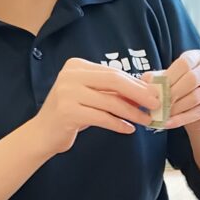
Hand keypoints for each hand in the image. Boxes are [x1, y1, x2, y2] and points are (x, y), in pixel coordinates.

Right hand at [31, 58, 158, 156]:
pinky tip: (129, 129)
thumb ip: (113, 92)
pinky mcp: (67, 112)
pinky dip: (118, 124)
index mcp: (77, 65)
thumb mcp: (92, 97)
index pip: (114, 73)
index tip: (154, 94)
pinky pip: (102, 118)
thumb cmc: (71, 113)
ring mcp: (67, 92)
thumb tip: (147, 92)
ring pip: (110, 102)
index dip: (137, 84)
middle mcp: (70, 75)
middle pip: (114, 81)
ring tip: (146, 121)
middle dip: (139, 94)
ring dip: (132, 113)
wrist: (42, 134)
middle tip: (156, 105)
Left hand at [154, 50, 199, 131]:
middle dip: (173, 93)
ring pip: (196, 97)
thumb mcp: (168, 80)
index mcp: (197, 57)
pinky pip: (198, 112)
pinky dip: (181, 119)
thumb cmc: (179, 89)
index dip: (170, 76)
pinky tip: (168, 123)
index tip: (157, 88)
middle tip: (158, 103)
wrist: (196, 109)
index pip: (184, 63)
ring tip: (162, 114)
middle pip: (192, 79)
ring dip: (176, 107)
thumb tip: (146, 80)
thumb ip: (158, 78)